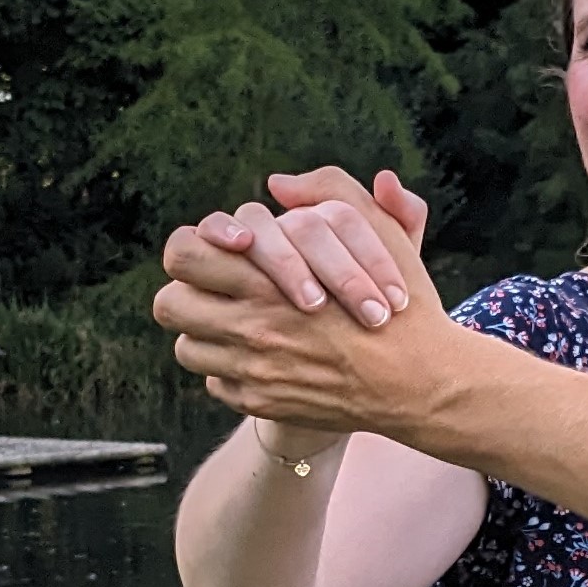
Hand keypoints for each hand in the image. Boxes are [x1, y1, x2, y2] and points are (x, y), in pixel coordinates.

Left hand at [156, 178, 455, 432]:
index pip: (183, 255)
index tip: (224, 250)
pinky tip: (261, 354)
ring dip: (205, 331)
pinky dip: (230, 368)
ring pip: (185, 346)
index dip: (194, 246)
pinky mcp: (260, 401)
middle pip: (170, 303)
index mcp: (268, 279)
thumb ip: (328, 191)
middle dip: (188, 289)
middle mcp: (251, 327)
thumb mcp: (375, 229)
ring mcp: (251, 370)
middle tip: (215, 286)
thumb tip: (279, 184)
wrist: (417, 380)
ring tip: (236, 320)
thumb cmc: (398, 299)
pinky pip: (214, 382)